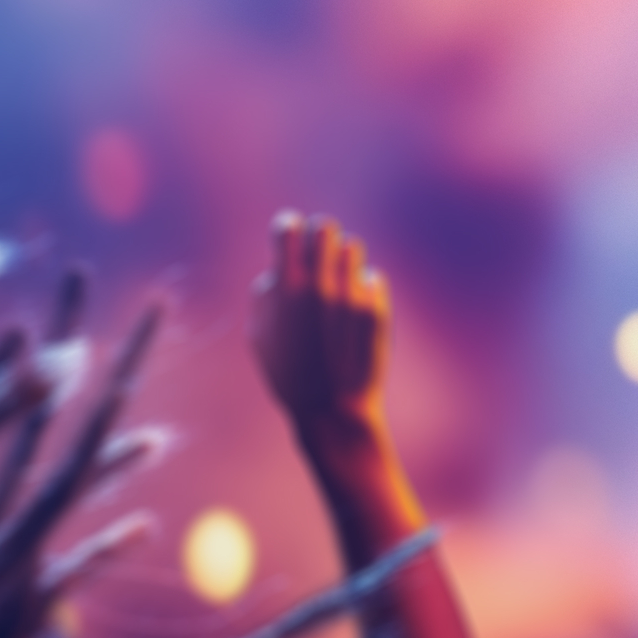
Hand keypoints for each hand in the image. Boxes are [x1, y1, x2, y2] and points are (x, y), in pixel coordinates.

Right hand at [254, 214, 390, 435]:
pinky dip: (364, 289)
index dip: (288, 226)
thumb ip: (266, 297)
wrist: (332, 410)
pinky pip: (372, 278)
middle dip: (321, 238)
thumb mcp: (260, 338)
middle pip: (325, 228)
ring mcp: (351, 294)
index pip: (288, 228)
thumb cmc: (289, 375)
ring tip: (338, 282)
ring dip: (344, 260)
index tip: (290, 231)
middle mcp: (320, 285)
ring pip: (353, 247)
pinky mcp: (377, 307)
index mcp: (286, 289)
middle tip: (319, 254)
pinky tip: (356, 311)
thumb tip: (276, 270)